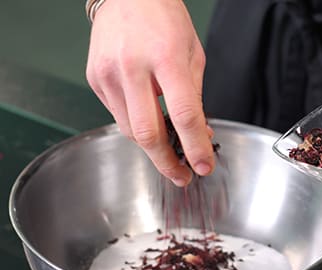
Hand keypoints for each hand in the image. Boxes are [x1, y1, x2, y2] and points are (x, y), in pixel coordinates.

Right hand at [86, 0, 214, 185]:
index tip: (203, 166)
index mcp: (166, 58)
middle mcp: (132, 67)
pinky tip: (148, 120)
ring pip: (131, 131)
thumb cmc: (164, 18)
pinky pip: (118, 116)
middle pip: (149, 134)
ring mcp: (108, 74)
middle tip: (181, 175)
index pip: (183, 116)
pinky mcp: (95, 79)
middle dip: (167, 162)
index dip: (196, 147)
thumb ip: (195, 97)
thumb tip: (198, 133)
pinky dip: (136, 126)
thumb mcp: (193, 54)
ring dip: (153, 146)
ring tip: (169, 148)